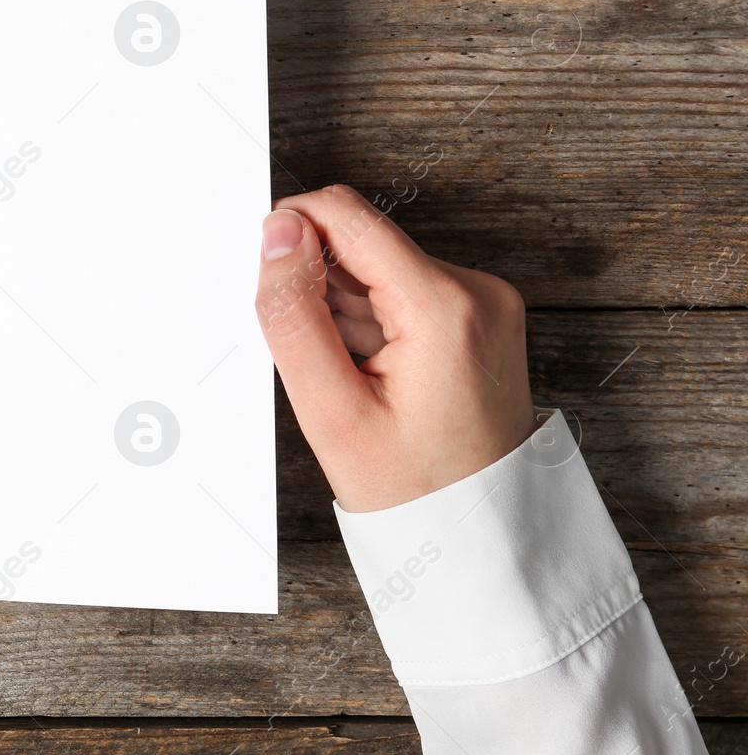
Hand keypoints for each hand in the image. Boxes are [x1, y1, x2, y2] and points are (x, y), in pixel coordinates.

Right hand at [253, 185, 537, 511]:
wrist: (484, 538)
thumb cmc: (414, 490)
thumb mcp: (332, 411)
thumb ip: (295, 314)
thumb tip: (278, 233)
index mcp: (445, 306)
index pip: (347, 216)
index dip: (292, 232)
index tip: (270, 285)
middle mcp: (477, 290)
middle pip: (363, 242)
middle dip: (320, 284)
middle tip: (319, 359)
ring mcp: (484, 303)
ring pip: (379, 268)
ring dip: (345, 308)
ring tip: (351, 378)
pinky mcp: (480, 317)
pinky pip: (404, 292)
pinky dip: (372, 322)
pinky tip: (371, 375)